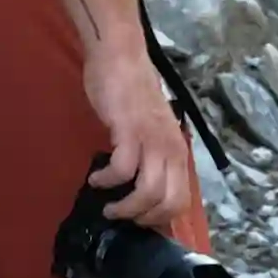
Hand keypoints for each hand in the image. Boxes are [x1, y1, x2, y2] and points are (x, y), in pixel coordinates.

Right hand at [83, 27, 206, 245]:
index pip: (181, 201)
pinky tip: (96, 178)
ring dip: (125, 207)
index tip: (138, 220)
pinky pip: (122, 169)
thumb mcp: (152, 132)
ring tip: (107, 205)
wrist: (121, 57)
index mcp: (179, 152)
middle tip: (121, 215)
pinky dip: (106, 180)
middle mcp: (171, 149)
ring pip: (148, 193)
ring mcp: (152, 140)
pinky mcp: (130, 130)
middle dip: (142, 218)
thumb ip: (153, 158)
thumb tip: (146, 191)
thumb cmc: (133, 94)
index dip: (159, 218)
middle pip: (168, 203)